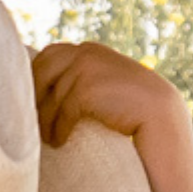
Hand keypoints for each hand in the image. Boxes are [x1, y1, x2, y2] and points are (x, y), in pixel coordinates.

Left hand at [32, 41, 189, 151]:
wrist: (159, 112)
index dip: (36, 79)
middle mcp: (85, 53)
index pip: (48, 55)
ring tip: (48, 138)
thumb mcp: (104, 81)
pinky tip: (60, 142)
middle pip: (41, 71)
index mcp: (88, 49)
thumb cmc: (129, 104)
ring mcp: (85, 68)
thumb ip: (81, 77)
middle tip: (33, 121)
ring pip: (50, 97)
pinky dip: (58, 130)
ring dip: (45, 121)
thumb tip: (46, 91)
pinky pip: (62, 113)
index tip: (35, 102)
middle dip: (35, 97)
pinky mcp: (86, 89)